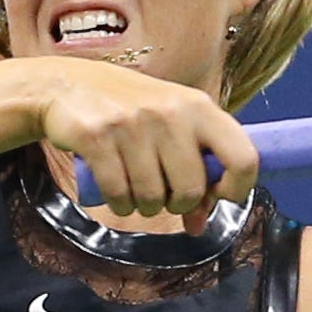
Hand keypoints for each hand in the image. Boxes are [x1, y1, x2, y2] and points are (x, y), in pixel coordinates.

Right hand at [36, 59, 258, 233]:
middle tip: (163, 195)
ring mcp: (132, 123)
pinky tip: (116, 194)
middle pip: (191, 190)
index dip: (237, 188)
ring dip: (144, 207)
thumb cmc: (131, 111)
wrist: (68, 85)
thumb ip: (194, 171)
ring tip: (135, 190)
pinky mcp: (96, 136)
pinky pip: (119, 195)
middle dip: (177, 205)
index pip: (244, 157)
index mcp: (199, 107)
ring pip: (153, 198)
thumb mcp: (172, 128)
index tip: (220, 196)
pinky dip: (119, 204)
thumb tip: (199, 226)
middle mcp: (169, 112)